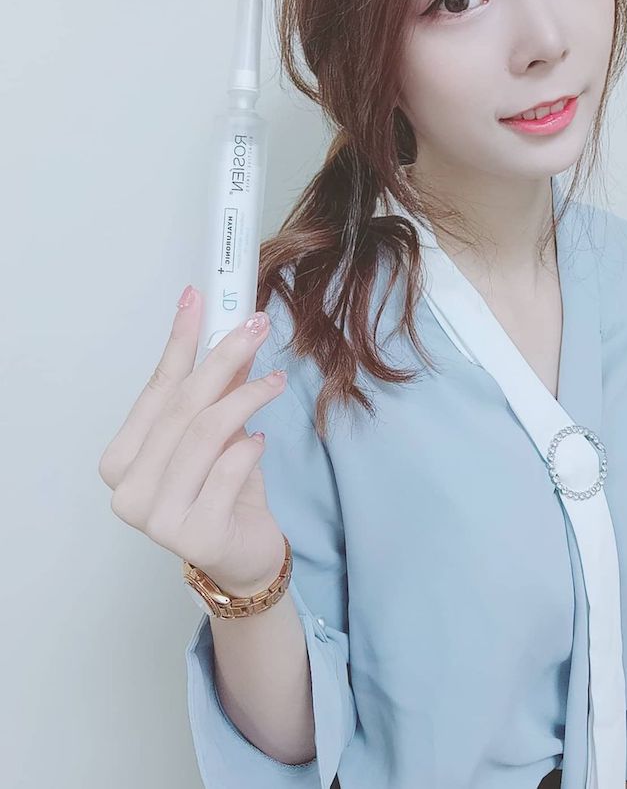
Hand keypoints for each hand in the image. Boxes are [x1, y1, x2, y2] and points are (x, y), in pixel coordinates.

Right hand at [98, 287, 288, 596]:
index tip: (197, 300)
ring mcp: (155, 516)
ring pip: (206, 432)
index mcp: (121, 459)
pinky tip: (259, 442)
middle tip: (256, 328)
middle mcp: (127, 489)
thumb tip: (230, 331)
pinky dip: (250, 447)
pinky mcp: (193, 535)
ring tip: (275, 382)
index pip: (156, 388)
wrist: (242, 555)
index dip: (180, 340)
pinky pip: (228, 468)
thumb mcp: (217, 433)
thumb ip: (216, 390)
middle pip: (183, 405)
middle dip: (223, 357)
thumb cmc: (222, 492)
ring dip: (248, 397)